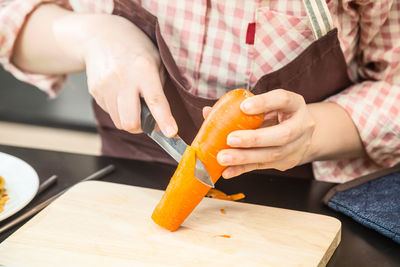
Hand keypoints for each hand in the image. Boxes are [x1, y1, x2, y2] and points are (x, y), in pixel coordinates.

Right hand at [53, 13, 176, 136]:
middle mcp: (123, 78)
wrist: (99, 35)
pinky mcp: (94, 91)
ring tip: (132, 101)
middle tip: (146, 119)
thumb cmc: (133, 47)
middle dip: (141, 127)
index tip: (171, 133)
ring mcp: (105, 86)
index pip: (155, 100)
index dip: (164, 120)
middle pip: (131, 121)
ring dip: (129, 119)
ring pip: (119, 121)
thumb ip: (160, 86)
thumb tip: (163, 116)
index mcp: (143, 68)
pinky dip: (118, 110)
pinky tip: (120, 94)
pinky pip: (110, 112)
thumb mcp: (155, 60)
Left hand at [205, 89, 315, 177]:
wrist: (299, 133)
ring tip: (223, 157)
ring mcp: (297, 147)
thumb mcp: (266, 105)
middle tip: (230, 139)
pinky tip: (228, 171)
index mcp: (295, 105)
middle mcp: (301, 126)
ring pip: (272, 155)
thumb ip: (241, 107)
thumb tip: (208, 112)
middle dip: (254, 138)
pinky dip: (243, 169)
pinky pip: (263, 167)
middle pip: (282, 135)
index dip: (264, 103)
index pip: (283, 100)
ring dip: (245, 157)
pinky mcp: (287, 163)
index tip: (243, 106)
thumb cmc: (277, 114)